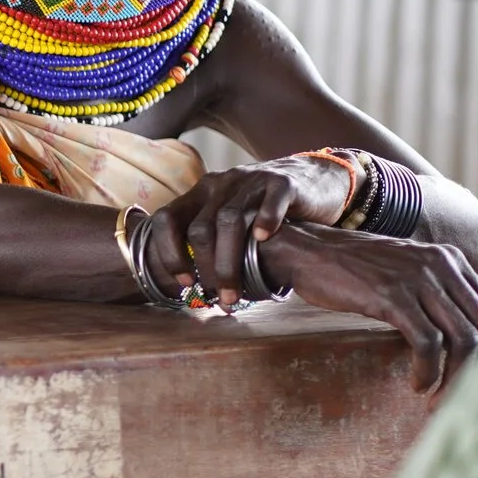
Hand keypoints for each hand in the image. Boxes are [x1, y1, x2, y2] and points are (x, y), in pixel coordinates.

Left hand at [148, 156, 355, 308]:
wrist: (312, 181)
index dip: (168, 252)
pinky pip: (270, 201)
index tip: (184, 283)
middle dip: (205, 268)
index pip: (166, 219)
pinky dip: (265, 220)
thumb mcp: (227, 221)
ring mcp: (250, 181)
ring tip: (235, 293)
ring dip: (229, 262)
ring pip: (230, 220)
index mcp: (199, 195)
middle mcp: (220, 184)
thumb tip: (189, 289)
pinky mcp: (282, 183)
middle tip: (215, 296)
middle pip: (200, 228)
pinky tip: (264, 240)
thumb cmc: (262, 214)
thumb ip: (209, 243)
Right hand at [257, 224, 477, 394]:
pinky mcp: (392, 295)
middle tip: (462, 399)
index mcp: (451, 261)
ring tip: (437, 399)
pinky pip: (427, 342)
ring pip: (462, 338)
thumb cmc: (351, 269)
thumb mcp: (404, 272)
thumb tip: (460, 336)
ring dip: (454, 378)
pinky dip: (427, 370)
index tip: (477, 381)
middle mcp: (442, 266)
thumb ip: (435, 292)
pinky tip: (416, 384)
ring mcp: (418, 279)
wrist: (305, 250)